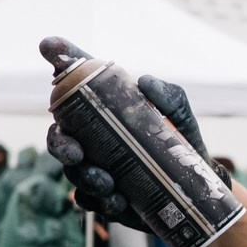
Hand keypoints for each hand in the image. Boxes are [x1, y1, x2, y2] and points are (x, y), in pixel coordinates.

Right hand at [41, 37, 224, 228]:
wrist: (198, 189)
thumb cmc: (182, 143)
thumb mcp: (181, 116)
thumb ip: (168, 96)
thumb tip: (145, 82)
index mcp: (105, 112)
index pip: (76, 82)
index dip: (60, 58)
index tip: (48, 44)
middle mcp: (92, 139)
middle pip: (59, 137)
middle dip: (60, 144)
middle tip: (76, 152)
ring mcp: (96, 168)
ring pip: (73, 173)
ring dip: (86, 177)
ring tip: (108, 183)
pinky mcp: (105, 198)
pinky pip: (90, 202)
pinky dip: (101, 202)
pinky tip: (118, 201)